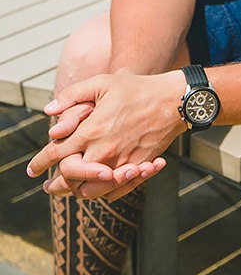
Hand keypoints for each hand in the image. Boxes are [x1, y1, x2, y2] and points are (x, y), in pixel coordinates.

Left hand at [27, 71, 185, 198]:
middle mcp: (103, 152)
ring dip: (77, 191)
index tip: (32, 169)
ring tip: (71, 189)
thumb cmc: (137, 88)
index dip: (40, 162)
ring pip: (91, 191)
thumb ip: (73, 95)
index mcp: (91, 131)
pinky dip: (102, 192)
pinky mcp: (137, 169)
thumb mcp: (102, 82)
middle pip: (70, 179)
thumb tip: (49, 111)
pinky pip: (114, 191)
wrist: (173, 101)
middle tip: (49, 186)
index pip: (57, 154)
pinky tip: (98, 186)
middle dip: (56, 185)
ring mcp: (121, 163)